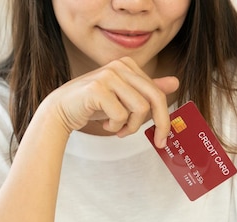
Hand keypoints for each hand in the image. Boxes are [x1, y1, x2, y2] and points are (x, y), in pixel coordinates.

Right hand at [42, 57, 178, 146]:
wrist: (61, 110)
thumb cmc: (94, 105)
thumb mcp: (124, 98)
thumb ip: (147, 90)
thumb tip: (175, 82)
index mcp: (128, 65)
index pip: (157, 93)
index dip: (164, 117)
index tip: (163, 137)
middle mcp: (120, 66)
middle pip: (154, 98)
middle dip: (160, 124)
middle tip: (159, 142)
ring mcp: (108, 75)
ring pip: (140, 109)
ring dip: (130, 126)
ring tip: (117, 128)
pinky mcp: (97, 88)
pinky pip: (121, 115)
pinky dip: (115, 127)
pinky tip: (104, 125)